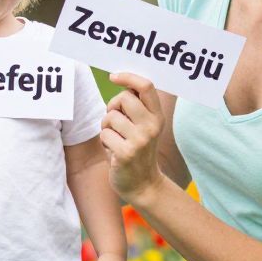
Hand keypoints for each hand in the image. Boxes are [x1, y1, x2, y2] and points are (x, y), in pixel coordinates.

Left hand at [102, 72, 165, 206]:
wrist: (143, 185)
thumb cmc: (136, 149)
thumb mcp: (143, 126)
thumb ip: (136, 107)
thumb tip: (122, 80)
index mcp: (157, 116)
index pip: (146, 86)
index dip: (128, 77)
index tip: (114, 76)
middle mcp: (152, 126)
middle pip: (123, 98)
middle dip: (113, 106)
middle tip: (115, 121)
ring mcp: (140, 140)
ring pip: (110, 116)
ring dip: (106, 127)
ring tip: (115, 140)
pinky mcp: (126, 153)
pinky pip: (104, 135)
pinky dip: (104, 142)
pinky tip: (113, 152)